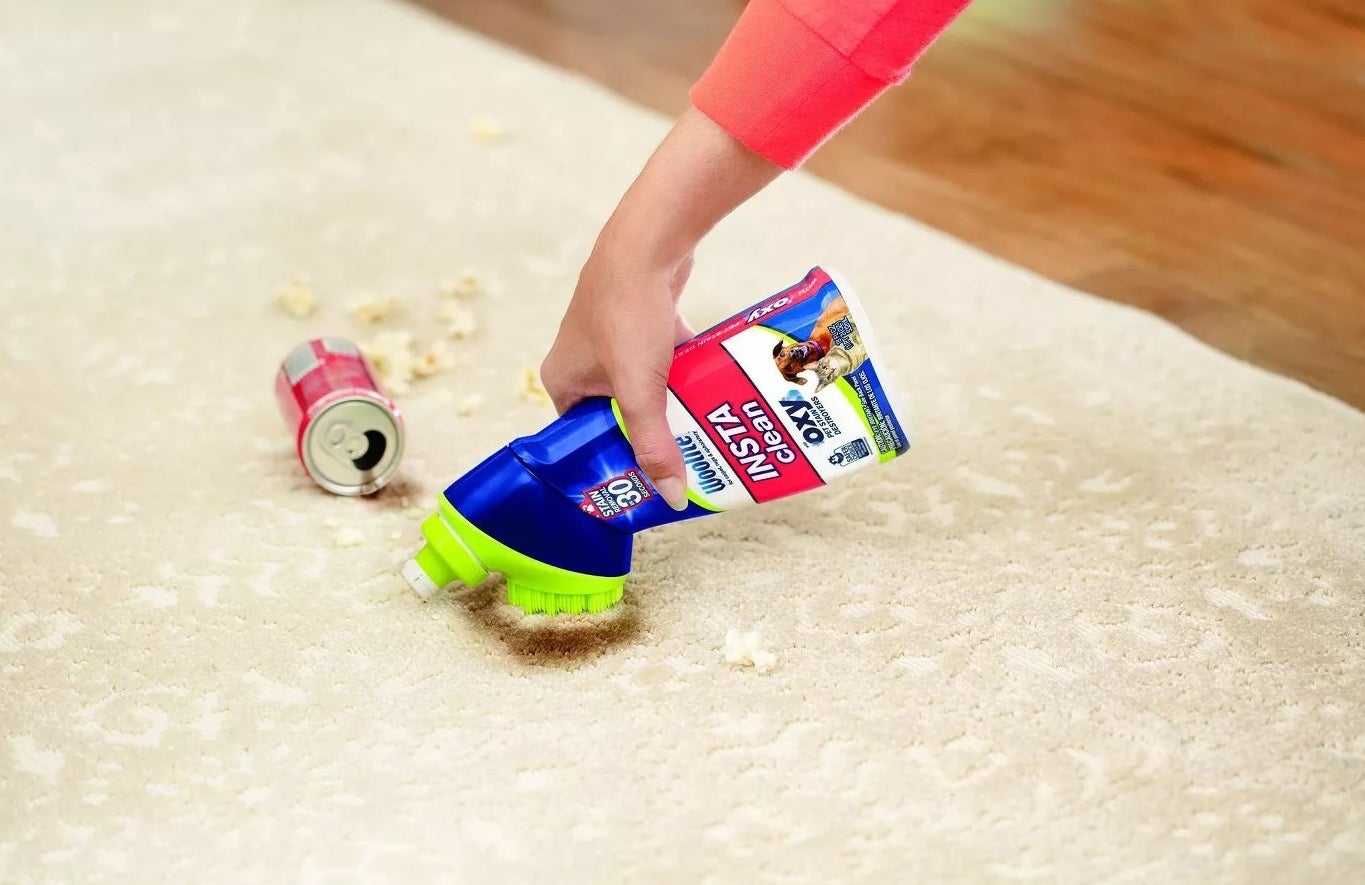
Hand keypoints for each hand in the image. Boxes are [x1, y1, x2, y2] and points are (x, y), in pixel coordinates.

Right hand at [542, 242, 695, 509]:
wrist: (648, 242)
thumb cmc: (627, 313)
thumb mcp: (639, 390)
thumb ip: (655, 445)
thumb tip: (670, 499)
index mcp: (562, 380)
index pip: (584, 438)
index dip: (615, 460)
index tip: (649, 482)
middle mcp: (581, 360)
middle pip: (621, 414)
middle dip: (655, 434)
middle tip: (687, 462)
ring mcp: (612, 337)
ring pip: (648, 385)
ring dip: (675, 403)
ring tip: (707, 430)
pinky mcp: (641, 318)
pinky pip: (665, 358)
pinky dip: (686, 370)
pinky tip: (715, 388)